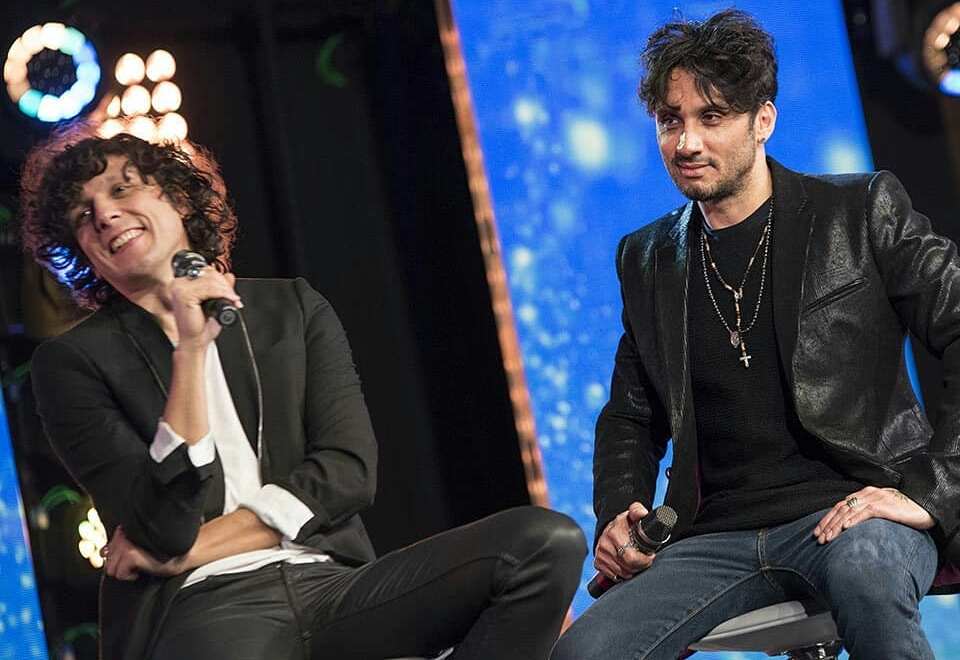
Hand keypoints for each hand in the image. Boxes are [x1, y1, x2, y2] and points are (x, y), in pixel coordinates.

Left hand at [101, 526, 183, 579]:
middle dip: (121, 566)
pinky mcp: (130, 553)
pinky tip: (140, 570)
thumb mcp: (138, 547)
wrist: (180, 555)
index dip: (119, 559)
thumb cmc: (161, 553)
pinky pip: (119, 573)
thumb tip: (103, 552)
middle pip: (107, 561)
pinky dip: (129, 576)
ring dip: (124, 572)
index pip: (107, 550)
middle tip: (137, 564)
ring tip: (138, 567)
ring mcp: (126, 543)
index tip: (133, 559)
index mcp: (123, 530)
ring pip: (111, 568)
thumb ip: (120, 546)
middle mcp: (123, 534)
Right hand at [168, 267, 241, 348]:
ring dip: (227, 291)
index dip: (222, 279)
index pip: (206, 271)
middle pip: (209, 273)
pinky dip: (223, 294)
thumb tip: (229, 275)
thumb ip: (220, 288)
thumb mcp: (215, 302)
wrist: (195, 342)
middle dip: (226, 285)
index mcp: (182, 283)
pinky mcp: (184, 296)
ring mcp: (179, 289)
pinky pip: (210, 289)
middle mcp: (178, 284)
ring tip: (233, 301)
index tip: (232, 292)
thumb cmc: (201, 326)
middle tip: (234, 298)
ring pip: (211, 280)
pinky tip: (230, 301)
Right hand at [594, 502, 654, 580]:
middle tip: (645, 560)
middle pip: (627, 568)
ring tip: (637, 561)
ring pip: (622, 574)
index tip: (650, 555)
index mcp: (614, 533)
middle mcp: (604, 544)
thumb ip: (638, 511)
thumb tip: (642, 513)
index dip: (644, 560)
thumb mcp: (634, 513)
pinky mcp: (598, 563)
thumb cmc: (626, 523)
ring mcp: (600, 554)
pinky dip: (623, 574)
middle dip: (640, 566)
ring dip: (632, 570)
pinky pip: (614, 576)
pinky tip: (627, 565)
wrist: (611, 527)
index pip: (631, 558)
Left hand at [813, 486, 934, 543]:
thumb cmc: (904, 511)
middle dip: (827, 524)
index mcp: (864, 495)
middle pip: (840, 509)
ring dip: (836, 525)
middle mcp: (866, 495)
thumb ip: (867, 513)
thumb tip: (851, 524)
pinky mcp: (883, 505)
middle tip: (818, 538)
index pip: (840, 507)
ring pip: (849, 512)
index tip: (818, 532)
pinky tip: (845, 527)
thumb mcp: (882, 510)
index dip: (827, 519)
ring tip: (828, 537)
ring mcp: (874, 499)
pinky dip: (853, 519)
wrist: (926, 505)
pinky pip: (865, 512)